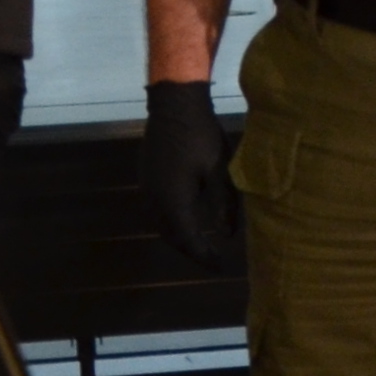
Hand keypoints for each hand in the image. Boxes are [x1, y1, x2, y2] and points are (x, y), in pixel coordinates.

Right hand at [141, 78, 246, 274]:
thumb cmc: (202, 137)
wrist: (174, 107)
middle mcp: (154, 200)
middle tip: (212, 260)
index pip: (186, 239)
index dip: (202, 256)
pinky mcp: (147, 178)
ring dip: (180, 237)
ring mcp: (146, 188)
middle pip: (170, 235)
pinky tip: (187, 220)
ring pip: (161, 224)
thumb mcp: (220, 171)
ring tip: (202, 245)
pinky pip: (157, 211)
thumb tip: (228, 235)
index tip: (219, 267)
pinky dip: (172, 223)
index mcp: (172, 200)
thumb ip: (224, 204)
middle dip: (191, 250)